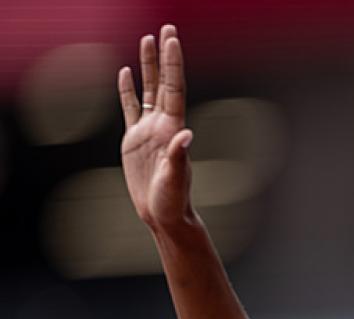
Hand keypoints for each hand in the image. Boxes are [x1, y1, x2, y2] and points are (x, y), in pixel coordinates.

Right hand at [118, 24, 193, 231]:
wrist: (163, 214)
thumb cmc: (173, 200)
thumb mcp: (175, 178)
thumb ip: (179, 156)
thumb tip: (185, 135)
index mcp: (174, 129)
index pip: (174, 88)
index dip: (173, 63)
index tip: (172, 39)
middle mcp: (163, 124)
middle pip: (162, 82)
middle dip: (163, 55)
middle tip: (165, 28)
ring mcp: (148, 130)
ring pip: (147, 90)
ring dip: (147, 66)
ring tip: (146, 40)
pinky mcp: (134, 140)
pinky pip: (130, 108)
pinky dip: (128, 90)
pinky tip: (127, 72)